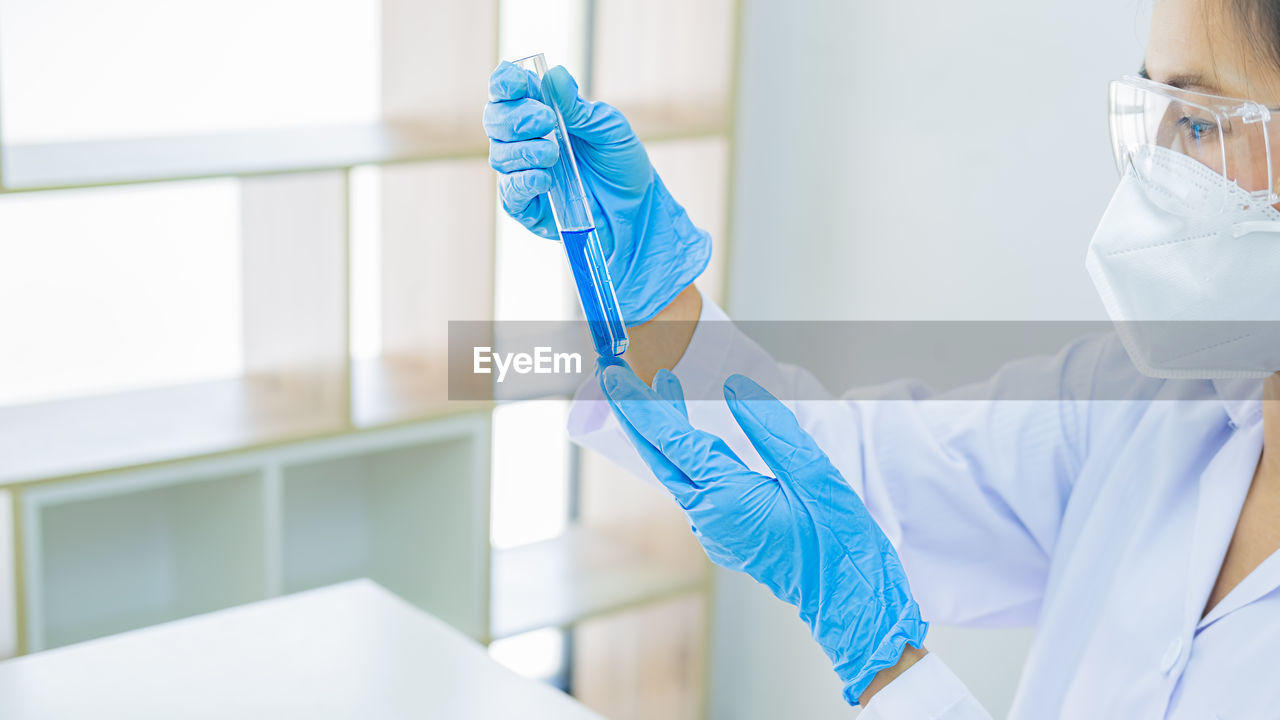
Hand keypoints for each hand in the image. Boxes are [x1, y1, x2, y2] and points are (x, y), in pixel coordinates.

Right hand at [483, 62, 711, 324]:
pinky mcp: (525, 205)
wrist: (636, 208)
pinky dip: (524, 180)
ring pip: (499, 155)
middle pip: (495, 119)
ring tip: (554, 153)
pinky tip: (545, 178)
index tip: (518, 84)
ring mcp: (521, 172)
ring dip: (524, 150)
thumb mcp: (607, 127)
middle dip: (515, 117)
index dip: (505, 82)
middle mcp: (523, 139)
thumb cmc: (621, 163)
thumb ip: (577, 106)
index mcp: (540, 111)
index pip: (507, 90)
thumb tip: (554, 74)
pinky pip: (510, 190)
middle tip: (546, 121)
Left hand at [597, 360, 927, 704]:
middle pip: (661, 458)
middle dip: (637, 416)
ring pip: (677, 474)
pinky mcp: (724, 536)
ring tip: (664, 390)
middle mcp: (709, 516)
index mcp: (727, 497)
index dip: (642, 406)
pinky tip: (696, 437)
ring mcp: (713, 531)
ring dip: (666, 434)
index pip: (673, 441)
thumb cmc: (838, 539)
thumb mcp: (811, 473)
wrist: (847, 596)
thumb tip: (733, 388)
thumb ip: (769, 428)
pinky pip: (695, 489)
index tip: (614, 378)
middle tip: (616, 378)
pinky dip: (688, 457)